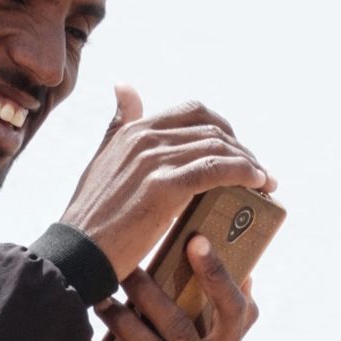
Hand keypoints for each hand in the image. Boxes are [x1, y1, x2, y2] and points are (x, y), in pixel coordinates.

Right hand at [61, 88, 265, 278]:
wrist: (76, 254)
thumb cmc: (91, 218)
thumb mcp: (101, 158)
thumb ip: (117, 124)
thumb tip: (125, 86)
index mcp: (134, 129)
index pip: (193, 112)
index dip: (223, 130)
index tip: (239, 152)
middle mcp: (145, 137)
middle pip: (211, 128)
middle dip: (241, 148)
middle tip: (258, 172)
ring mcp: (154, 160)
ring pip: (217, 148)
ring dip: (249, 163)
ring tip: (264, 182)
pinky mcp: (164, 187)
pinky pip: (216, 170)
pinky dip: (243, 173)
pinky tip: (258, 184)